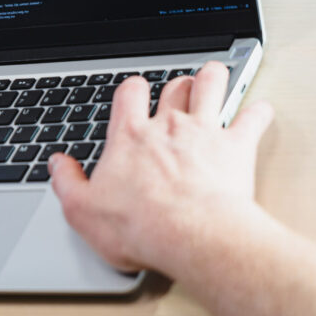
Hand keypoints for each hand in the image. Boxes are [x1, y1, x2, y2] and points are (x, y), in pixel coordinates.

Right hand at [49, 60, 273, 276]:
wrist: (192, 236)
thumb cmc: (142, 226)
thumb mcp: (84, 211)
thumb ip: (67, 183)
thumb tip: (56, 165)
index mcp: (130, 136)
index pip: (129, 92)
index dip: (132, 89)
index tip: (135, 94)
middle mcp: (168, 125)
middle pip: (174, 86)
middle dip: (177, 85)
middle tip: (178, 92)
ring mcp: (205, 131)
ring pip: (211, 84)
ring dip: (213, 79)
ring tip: (214, 79)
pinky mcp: (236, 146)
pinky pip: (253, 117)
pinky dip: (258, 111)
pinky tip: (259, 111)